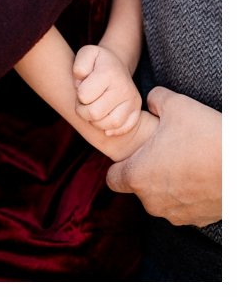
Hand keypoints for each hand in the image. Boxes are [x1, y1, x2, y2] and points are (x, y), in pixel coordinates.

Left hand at [73, 44, 141, 135]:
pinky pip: (123, 128)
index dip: (77, 96)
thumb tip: (81, 81)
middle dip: (82, 110)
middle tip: (84, 103)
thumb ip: (79, 66)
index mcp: (109, 73)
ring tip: (92, 110)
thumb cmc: (96, 62)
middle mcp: (124, 88)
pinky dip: (110, 129)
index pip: (84, 96)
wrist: (116, 65)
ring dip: (95, 121)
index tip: (81, 89)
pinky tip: (103, 120)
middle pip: (94, 113)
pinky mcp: (136, 111)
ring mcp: (132, 101)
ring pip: (109, 124)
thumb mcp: (86, 55)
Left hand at [107, 87, 221, 226]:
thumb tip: (152, 100)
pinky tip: (202, 177)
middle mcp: (152, 201)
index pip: (112, 178)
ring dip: (170, 186)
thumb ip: (156, 100)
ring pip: (163, 199)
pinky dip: (190, 196)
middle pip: (140, 188)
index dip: (121, 165)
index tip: (135, 155)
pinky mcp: (199, 220)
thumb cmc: (207, 137)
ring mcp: (177, 214)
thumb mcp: (177, 105)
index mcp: (136, 177)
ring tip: (188, 164)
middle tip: (167, 154)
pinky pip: (186, 208)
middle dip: (149, 172)